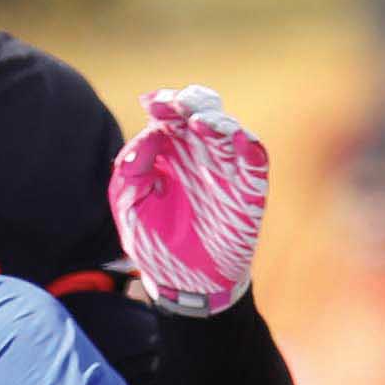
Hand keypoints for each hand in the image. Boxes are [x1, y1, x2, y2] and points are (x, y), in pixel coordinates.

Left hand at [108, 86, 269, 315]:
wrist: (184, 283)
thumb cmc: (154, 241)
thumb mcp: (130, 205)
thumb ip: (132, 169)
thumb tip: (151, 133)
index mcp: (169, 151)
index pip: (170, 115)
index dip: (164, 102)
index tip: (153, 103)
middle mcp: (199, 152)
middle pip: (202, 109)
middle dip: (191, 101)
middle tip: (178, 106)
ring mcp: (226, 168)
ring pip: (228, 128)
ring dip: (216, 120)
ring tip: (200, 123)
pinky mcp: (249, 188)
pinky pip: (255, 158)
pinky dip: (249, 145)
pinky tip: (237, 139)